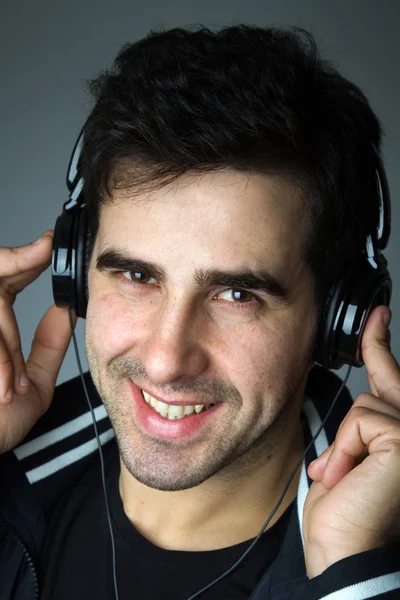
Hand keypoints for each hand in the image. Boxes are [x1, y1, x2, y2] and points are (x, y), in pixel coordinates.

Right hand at [0, 232, 76, 453]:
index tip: (48, 245)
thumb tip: (64, 311)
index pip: (4, 278)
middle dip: (14, 260)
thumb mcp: (33, 384)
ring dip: (3, 342)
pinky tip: (4, 387)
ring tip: (11, 383)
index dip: (26, 257)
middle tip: (41, 250)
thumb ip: (46, 346)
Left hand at [303, 305, 399, 577]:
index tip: (377, 316)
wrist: (343, 547)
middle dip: (365, 381)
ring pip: (362, 404)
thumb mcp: (348, 458)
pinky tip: (348, 476)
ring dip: (343, 444)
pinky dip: (345, 449)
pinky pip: (360, 420)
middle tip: (352, 441)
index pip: (392, 379)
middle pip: (381, 383)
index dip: (381, 344)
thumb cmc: (345, 512)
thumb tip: (359, 415)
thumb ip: (360, 430)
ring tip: (345, 477)